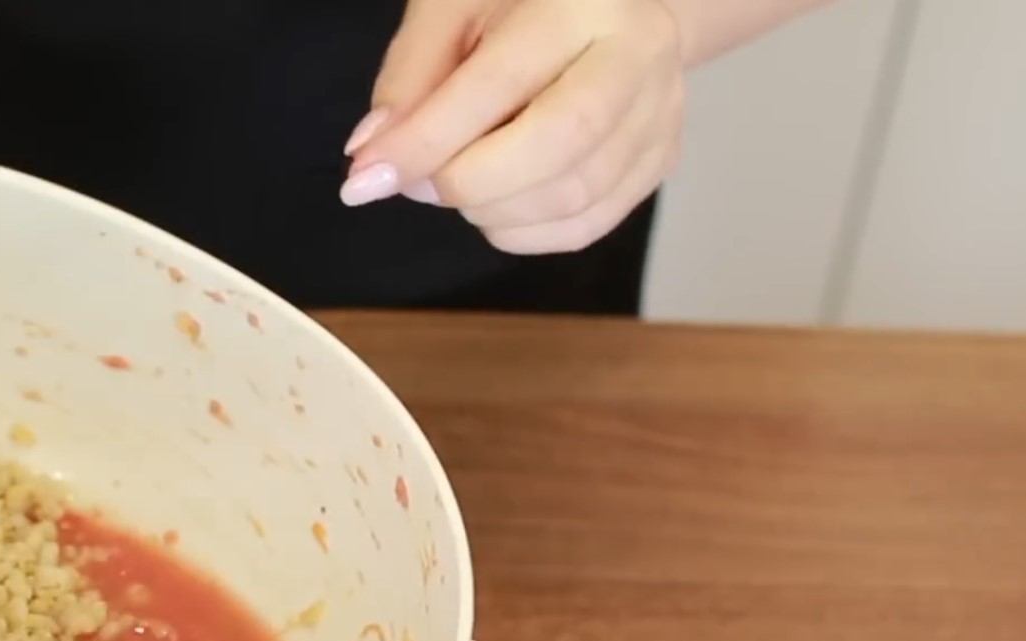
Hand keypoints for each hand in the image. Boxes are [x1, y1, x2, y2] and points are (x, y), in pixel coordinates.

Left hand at [341, 0, 684, 255]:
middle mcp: (637, 55)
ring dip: (491, 211)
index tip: (364, 178)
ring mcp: (659, 112)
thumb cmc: (518, 3)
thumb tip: (372, 155)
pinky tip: (495, 205)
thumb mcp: (452, 9)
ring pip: (573, 196)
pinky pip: (586, 225)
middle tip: (419, 183)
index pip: (497, 84)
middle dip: (467, 182)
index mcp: (582, 3)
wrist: (611, 6)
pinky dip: (523, 232)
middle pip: (557, 146)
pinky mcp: (661, 159)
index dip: (424, 141)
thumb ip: (409, 74)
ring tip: (456, 184)